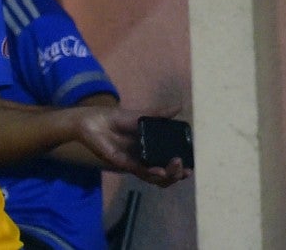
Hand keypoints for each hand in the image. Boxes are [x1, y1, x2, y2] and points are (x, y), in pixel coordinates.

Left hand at [73, 105, 191, 186]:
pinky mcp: (123, 163)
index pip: (169, 164)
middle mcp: (144, 158)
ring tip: (175, 168)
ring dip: (167, 176)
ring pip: (154, 178)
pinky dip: (151, 173)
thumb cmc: (116, 118)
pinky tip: (159, 170)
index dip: (181, 168)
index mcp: (151, 149)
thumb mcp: (141, 115)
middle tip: (185, 168)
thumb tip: (179, 107)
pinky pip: (139, 172)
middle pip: (165, 175)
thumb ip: (159, 114)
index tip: (192, 166)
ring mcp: (134, 162)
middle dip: (177, 174)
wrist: (93, 120)